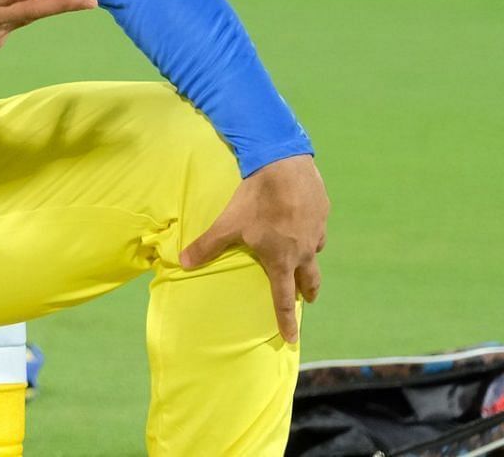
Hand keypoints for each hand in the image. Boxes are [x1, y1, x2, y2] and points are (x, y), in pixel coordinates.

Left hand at [180, 154, 328, 342]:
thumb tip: (183, 263)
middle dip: (307, 292)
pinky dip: (311, 235)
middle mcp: (303, 251)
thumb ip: (208, 245)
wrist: (286, 168)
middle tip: (306, 299)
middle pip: (309, 280)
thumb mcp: (228, 224)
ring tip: (304, 263)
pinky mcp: (322, 213)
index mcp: (281, 259)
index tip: (291, 338)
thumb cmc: (256, 201)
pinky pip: (318, 231)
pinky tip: (304, 226)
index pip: (282, 297)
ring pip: (315, 255)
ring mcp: (316, 233)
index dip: (285, 319)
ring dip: (310, 263)